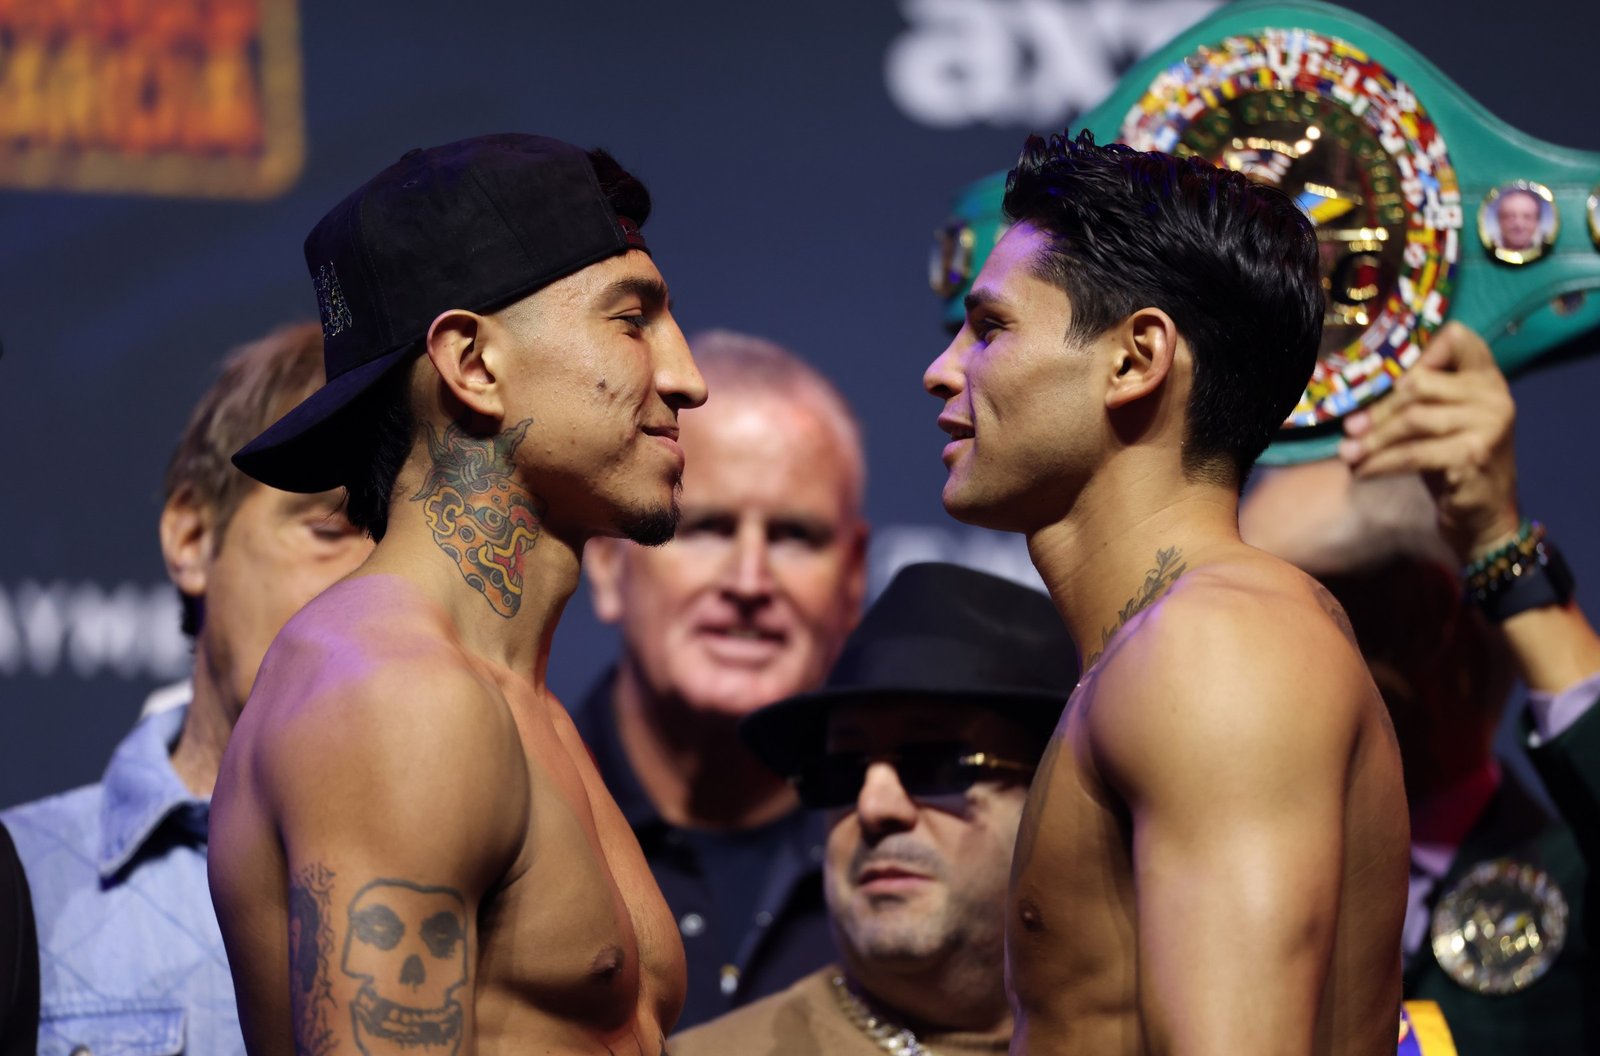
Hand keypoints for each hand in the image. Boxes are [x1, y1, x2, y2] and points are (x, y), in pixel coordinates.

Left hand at [1336, 322, 1520, 561]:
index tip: (1389, 381)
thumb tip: (1356, 396)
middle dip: (1379, 409)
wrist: (1484, 518)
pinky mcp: (1472, 455)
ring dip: (1373, 440)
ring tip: (1349, 453)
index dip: (1420, 352)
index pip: (1457, 338)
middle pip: (1419, 384)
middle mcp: (1494, 396)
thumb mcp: (1442, 424)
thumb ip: (1419, 400)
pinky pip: (1412, 453)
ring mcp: (1488, 425)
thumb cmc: (1454, 465)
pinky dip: (1381, 463)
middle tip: (1351, 429)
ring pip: (1412, 419)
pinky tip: (1363, 471)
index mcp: (1488, 379)